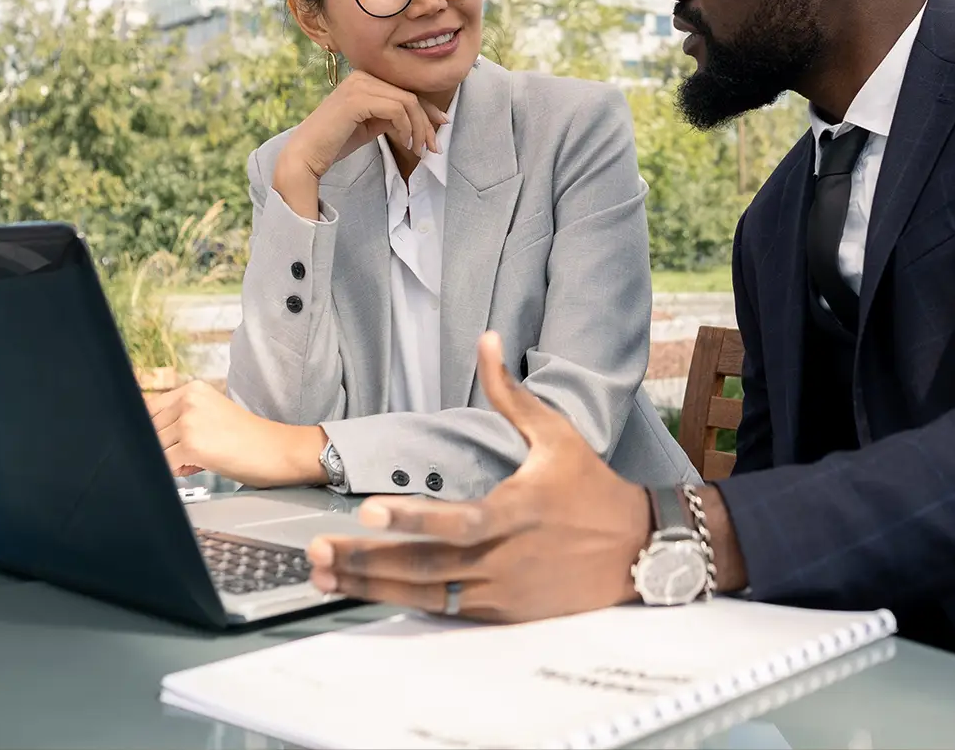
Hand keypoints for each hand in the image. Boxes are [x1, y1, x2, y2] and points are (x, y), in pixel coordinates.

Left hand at [147, 380, 327, 488]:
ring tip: (199, 459)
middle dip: (163, 447)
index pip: (148, 409)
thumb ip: (181, 418)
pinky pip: (164, 464)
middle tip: (190, 454)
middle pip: (148, 430)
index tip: (162, 442)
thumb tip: (146, 437)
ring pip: (155, 448)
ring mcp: (189, 421)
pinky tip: (200, 466)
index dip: (152, 431)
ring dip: (171, 459)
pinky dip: (177, 471)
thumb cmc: (247, 439)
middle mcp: (189, 400)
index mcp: (192, 389)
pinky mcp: (191, 444)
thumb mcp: (211, 415)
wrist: (277, 450)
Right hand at [278, 70, 447, 187]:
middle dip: (427, 122)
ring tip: (418, 150)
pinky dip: (406, 128)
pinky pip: (396, 109)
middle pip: (410, 95)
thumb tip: (420, 120)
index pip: (404, 90)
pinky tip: (405, 143)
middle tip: (434, 147)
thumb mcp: (370, 124)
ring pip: (407, 102)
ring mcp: (359, 85)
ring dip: (419, 128)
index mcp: (364, 79)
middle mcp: (362, 76)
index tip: (442, 125)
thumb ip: (391, 116)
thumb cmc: (336, 142)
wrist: (306, 155)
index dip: (427, 108)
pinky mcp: (357, 99)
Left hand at [305, 332, 651, 622]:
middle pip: (426, 566)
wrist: (636, 550)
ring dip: (372, 586)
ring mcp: (502, 591)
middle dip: (367, 560)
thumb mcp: (555, 433)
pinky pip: (445, 612)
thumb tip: (487, 339)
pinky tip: (365, 594)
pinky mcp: (502, 614)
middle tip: (318, 551)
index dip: (411, 519)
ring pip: (427, 595)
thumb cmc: (590, 487)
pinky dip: (404, 604)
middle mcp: (505, 558)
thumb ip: (510, 392)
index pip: (456, 520)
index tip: (366, 511)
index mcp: (516, 511)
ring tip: (325, 577)